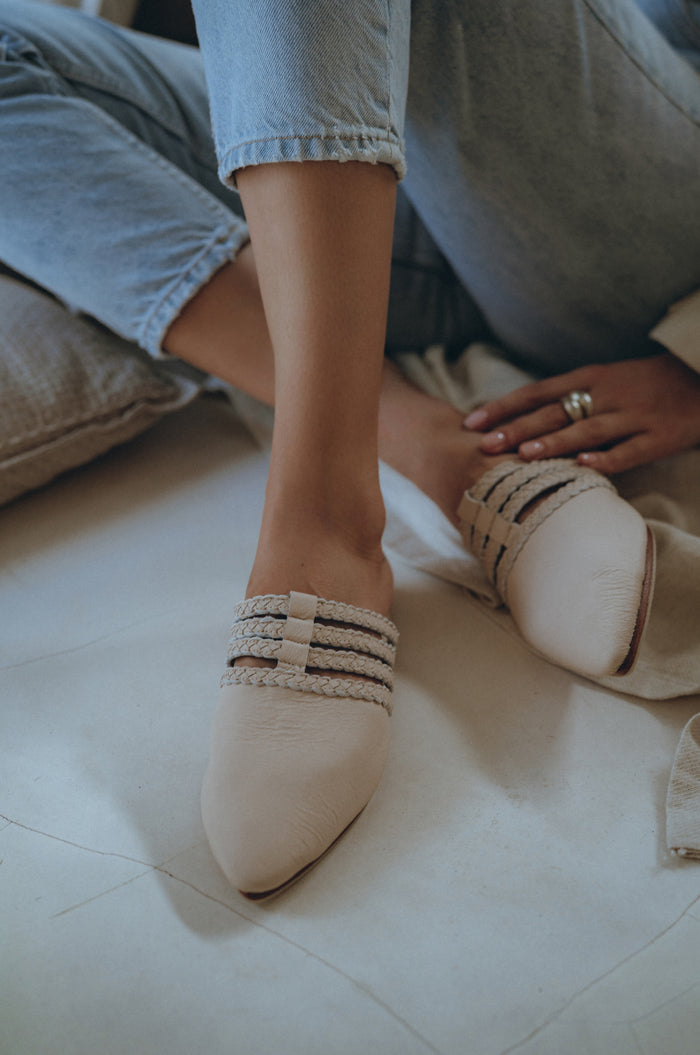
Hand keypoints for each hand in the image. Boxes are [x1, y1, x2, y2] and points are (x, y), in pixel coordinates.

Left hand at [463, 353, 699, 473]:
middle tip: (483, 445)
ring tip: (523, 455)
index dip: (504, 406)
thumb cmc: (646, 383)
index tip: (471, 421)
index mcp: (591, 378)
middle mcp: (607, 395)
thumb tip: (521, 419)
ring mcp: (632, 416)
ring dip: (553, 442)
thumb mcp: (605, 380)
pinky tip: (583, 465)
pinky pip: (628, 450)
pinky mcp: (657, 437)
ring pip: (586, 430)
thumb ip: (568, 397)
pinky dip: (606, 458)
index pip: (538, 392)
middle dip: (516, 428)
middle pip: (554, 412)